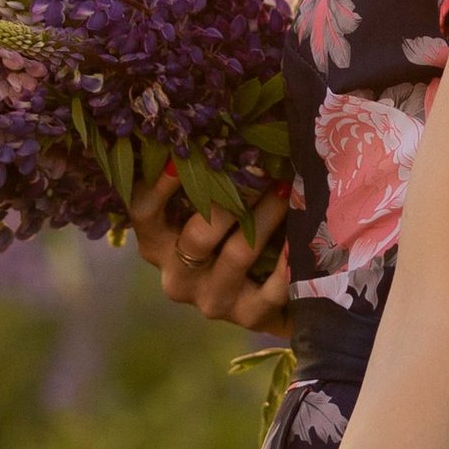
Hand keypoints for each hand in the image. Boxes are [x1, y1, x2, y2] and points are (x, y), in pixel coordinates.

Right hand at [126, 165, 291, 331]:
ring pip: (238, 254)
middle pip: (197, 236)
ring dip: (266, 216)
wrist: (269, 298)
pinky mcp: (249, 317)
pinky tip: (304, 236)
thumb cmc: (233, 233)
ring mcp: (212, 301)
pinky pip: (274, 287)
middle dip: (231, 198)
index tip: (179, 155)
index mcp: (159, 246)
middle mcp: (178, 278)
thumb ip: (204, 181)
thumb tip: (220, 131)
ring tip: (288, 187)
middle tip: (260, 167)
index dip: (158, 186)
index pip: (144, 214)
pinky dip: (291, 259)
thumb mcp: (209, 210)